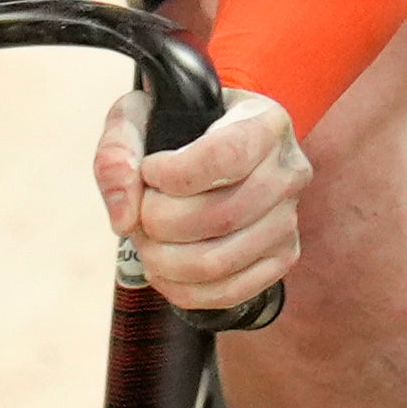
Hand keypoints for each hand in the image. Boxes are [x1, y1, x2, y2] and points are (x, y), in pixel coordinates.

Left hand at [94, 86, 305, 314]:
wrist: (209, 148)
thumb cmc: (176, 128)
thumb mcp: (137, 116)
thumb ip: (117, 153)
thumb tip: (124, 219)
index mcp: (264, 123)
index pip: (226, 157)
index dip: (174, 174)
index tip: (150, 171)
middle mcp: (287, 172)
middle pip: (221, 216)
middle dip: (159, 222)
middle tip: (140, 213)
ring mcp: (289, 219)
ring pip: (220, 261)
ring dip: (165, 260)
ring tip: (147, 241)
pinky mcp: (281, 257)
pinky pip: (231, 291)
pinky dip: (184, 290)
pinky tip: (164, 270)